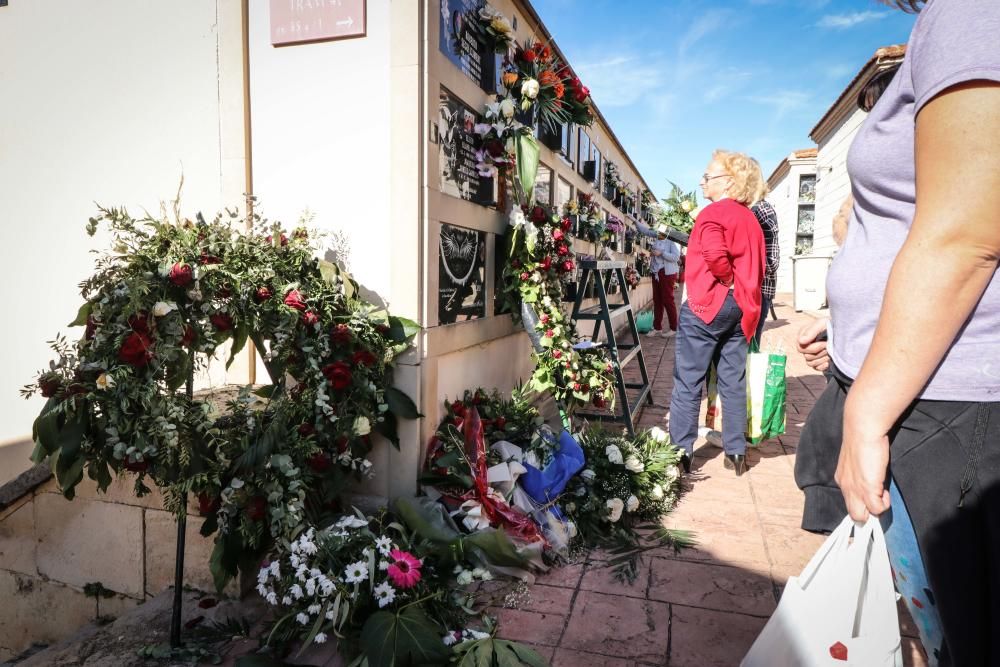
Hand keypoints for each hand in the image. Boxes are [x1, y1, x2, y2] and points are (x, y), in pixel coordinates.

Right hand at [797, 317, 829, 371]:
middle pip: (807, 357)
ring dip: (823, 358)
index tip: (825, 343)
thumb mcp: (822, 324)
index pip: (800, 348)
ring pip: (811, 363)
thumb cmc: (832, 325)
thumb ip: (811, 332)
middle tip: (829, 346)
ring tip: (831, 352)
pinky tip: (830, 360)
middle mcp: (805, 346)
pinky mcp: (818, 362)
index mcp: (803, 336)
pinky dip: (824, 365)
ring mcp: (811, 354)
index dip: (813, 348)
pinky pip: (817, 368)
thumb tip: (801, 341)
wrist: (844, 331)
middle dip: (820, 352)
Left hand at [835, 400, 890, 520]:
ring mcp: (855, 490)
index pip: (849, 502)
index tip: (872, 498)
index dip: (862, 503)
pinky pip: (877, 509)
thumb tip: (874, 483)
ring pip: (861, 516)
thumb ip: (861, 473)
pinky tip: (886, 490)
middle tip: (879, 498)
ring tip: (883, 493)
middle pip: (854, 514)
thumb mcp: (858, 461)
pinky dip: (884, 504)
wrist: (862, 430)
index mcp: (842, 479)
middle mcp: (845, 487)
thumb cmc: (863, 440)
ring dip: (876, 509)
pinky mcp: (867, 489)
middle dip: (868, 512)